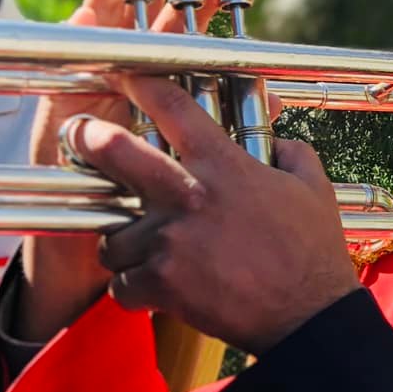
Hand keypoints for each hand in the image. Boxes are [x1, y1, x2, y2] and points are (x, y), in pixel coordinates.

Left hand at [69, 75, 357, 354]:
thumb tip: (278, 140)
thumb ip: (289, 152)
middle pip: (112, 150)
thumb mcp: (311, 186)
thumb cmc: (312, 250)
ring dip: (121, 243)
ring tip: (139, 250)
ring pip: (110, 235)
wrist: (308, 316)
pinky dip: (133, 289)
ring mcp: (169, 240)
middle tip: (80, 137)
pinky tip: (152, 289)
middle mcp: (187, 194)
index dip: (141, 82)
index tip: (125, 75)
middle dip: (87, 138)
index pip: (170, 105)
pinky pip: (121, 284)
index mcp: (221, 164)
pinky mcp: (161, 284)